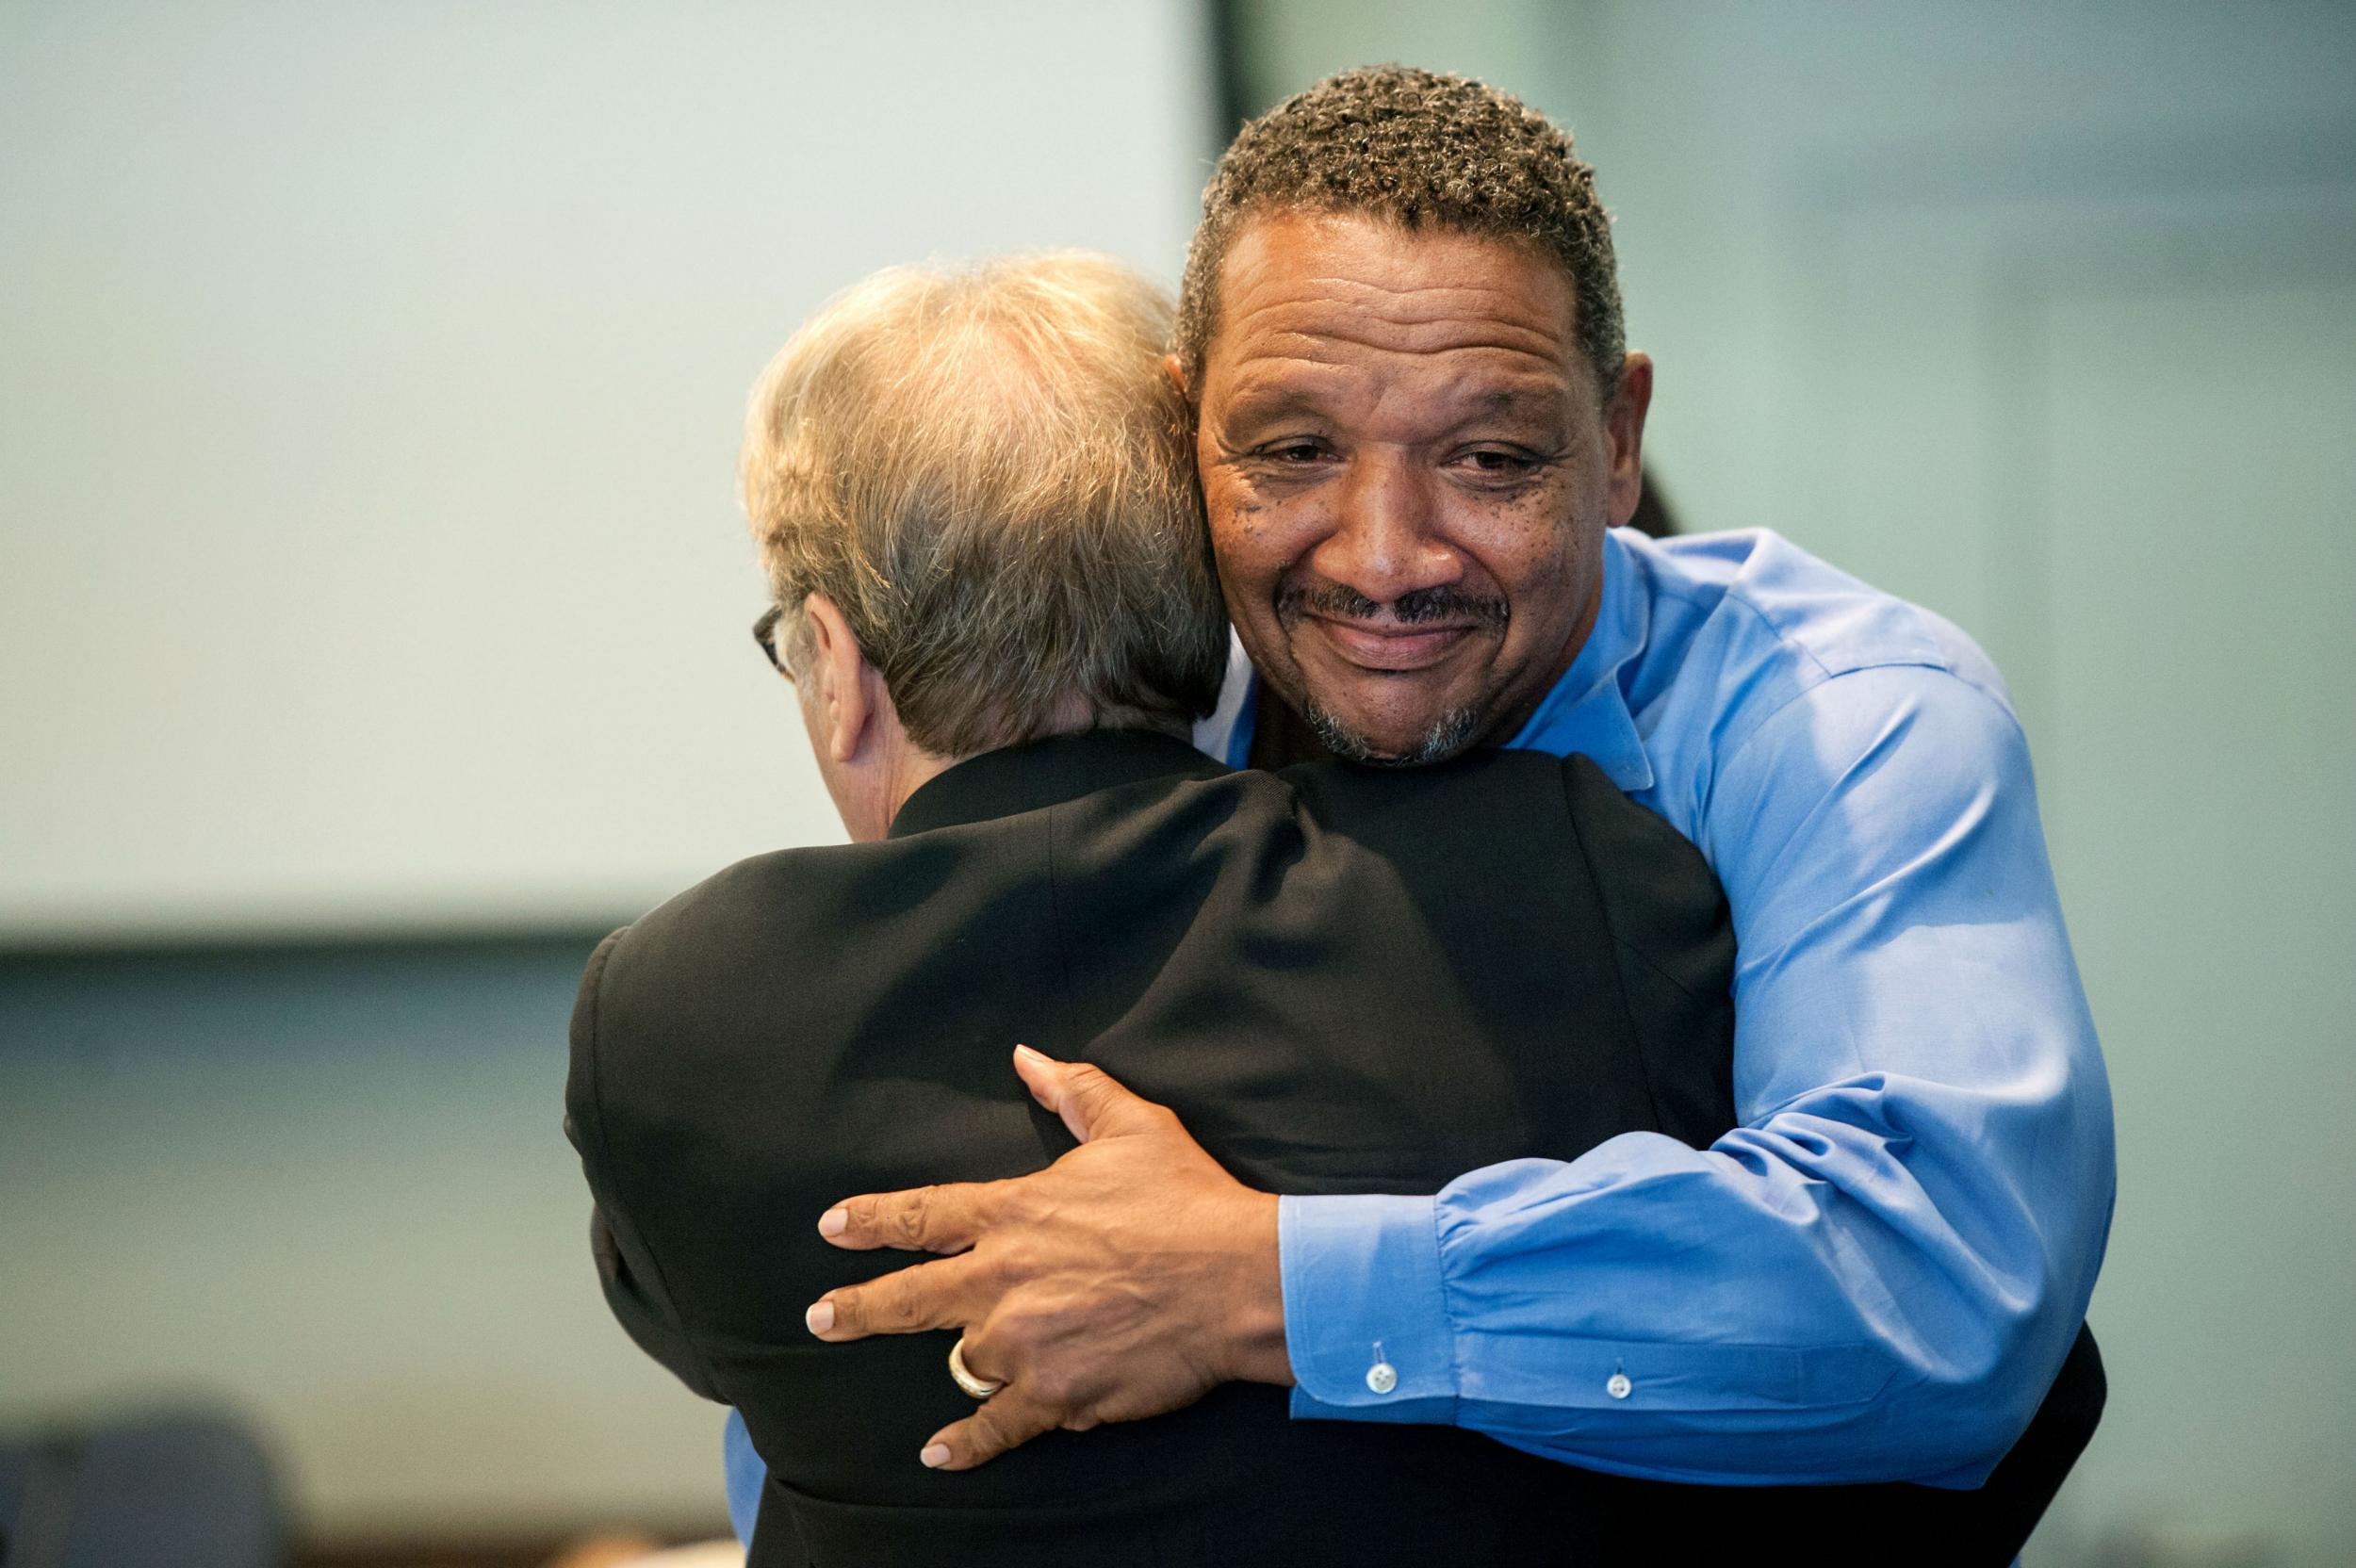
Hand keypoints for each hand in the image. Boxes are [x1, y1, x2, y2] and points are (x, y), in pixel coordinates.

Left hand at [805, 1044, 1289, 1469]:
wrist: (1235, 1280)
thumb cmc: (1188, 1200)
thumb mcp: (1133, 1127)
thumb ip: (1075, 1091)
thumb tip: (1030, 1058)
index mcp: (1015, 1213)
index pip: (924, 1214)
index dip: (873, 1219)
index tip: (833, 1227)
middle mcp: (1003, 1278)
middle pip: (910, 1295)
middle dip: (860, 1307)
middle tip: (821, 1317)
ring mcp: (1023, 1341)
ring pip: (961, 1359)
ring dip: (960, 1363)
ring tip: (942, 1379)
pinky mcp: (1055, 1393)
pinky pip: (994, 1423)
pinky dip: (966, 1443)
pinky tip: (939, 1455)